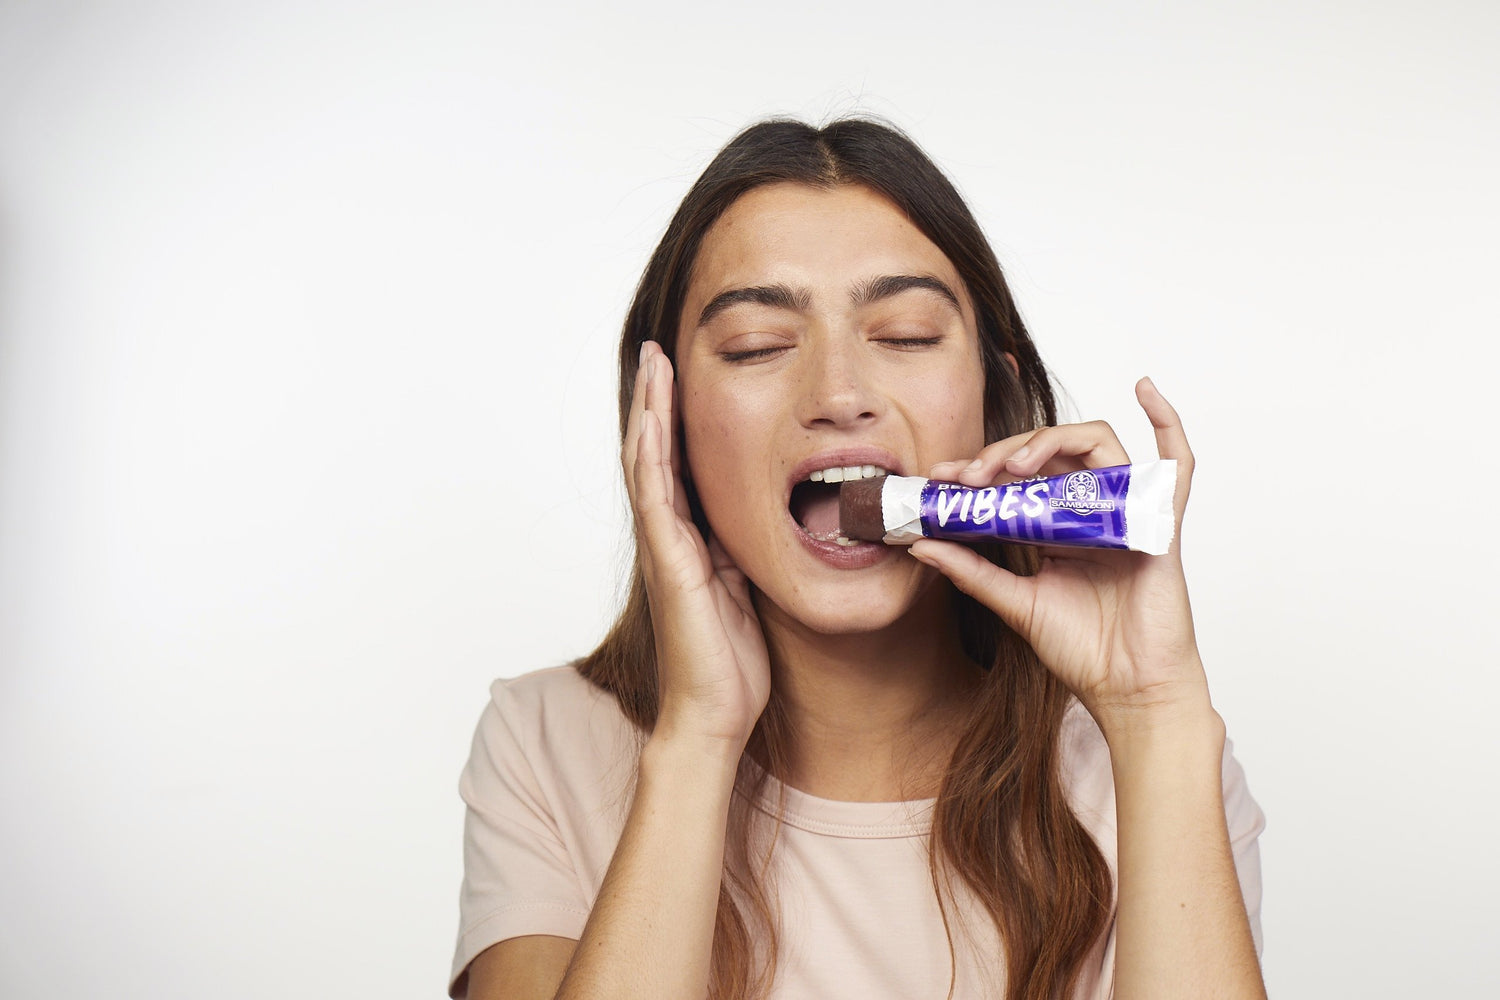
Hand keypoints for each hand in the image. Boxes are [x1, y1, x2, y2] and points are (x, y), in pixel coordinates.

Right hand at [622, 341, 770, 750]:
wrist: (714, 713)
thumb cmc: (734, 661)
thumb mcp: (750, 587)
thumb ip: (749, 550)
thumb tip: (783, 517)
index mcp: (693, 538)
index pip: (679, 463)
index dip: (677, 418)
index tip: (681, 373)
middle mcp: (672, 535)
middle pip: (655, 452)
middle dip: (657, 400)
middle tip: (658, 350)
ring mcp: (665, 547)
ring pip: (647, 464)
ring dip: (649, 412)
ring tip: (652, 364)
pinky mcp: (669, 563)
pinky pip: (655, 498)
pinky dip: (651, 456)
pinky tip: (652, 421)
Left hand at [910, 378, 1209, 735]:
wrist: (1128, 691)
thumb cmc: (1083, 652)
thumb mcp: (1014, 604)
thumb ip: (971, 571)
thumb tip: (921, 543)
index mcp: (1057, 525)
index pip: (1017, 476)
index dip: (978, 468)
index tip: (939, 478)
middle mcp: (1092, 511)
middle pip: (1051, 453)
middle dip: (1004, 453)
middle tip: (969, 475)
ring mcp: (1127, 513)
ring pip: (1095, 445)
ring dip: (1052, 440)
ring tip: (1016, 463)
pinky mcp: (1160, 526)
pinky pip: (1176, 466)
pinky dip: (1167, 422)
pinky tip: (1146, 390)